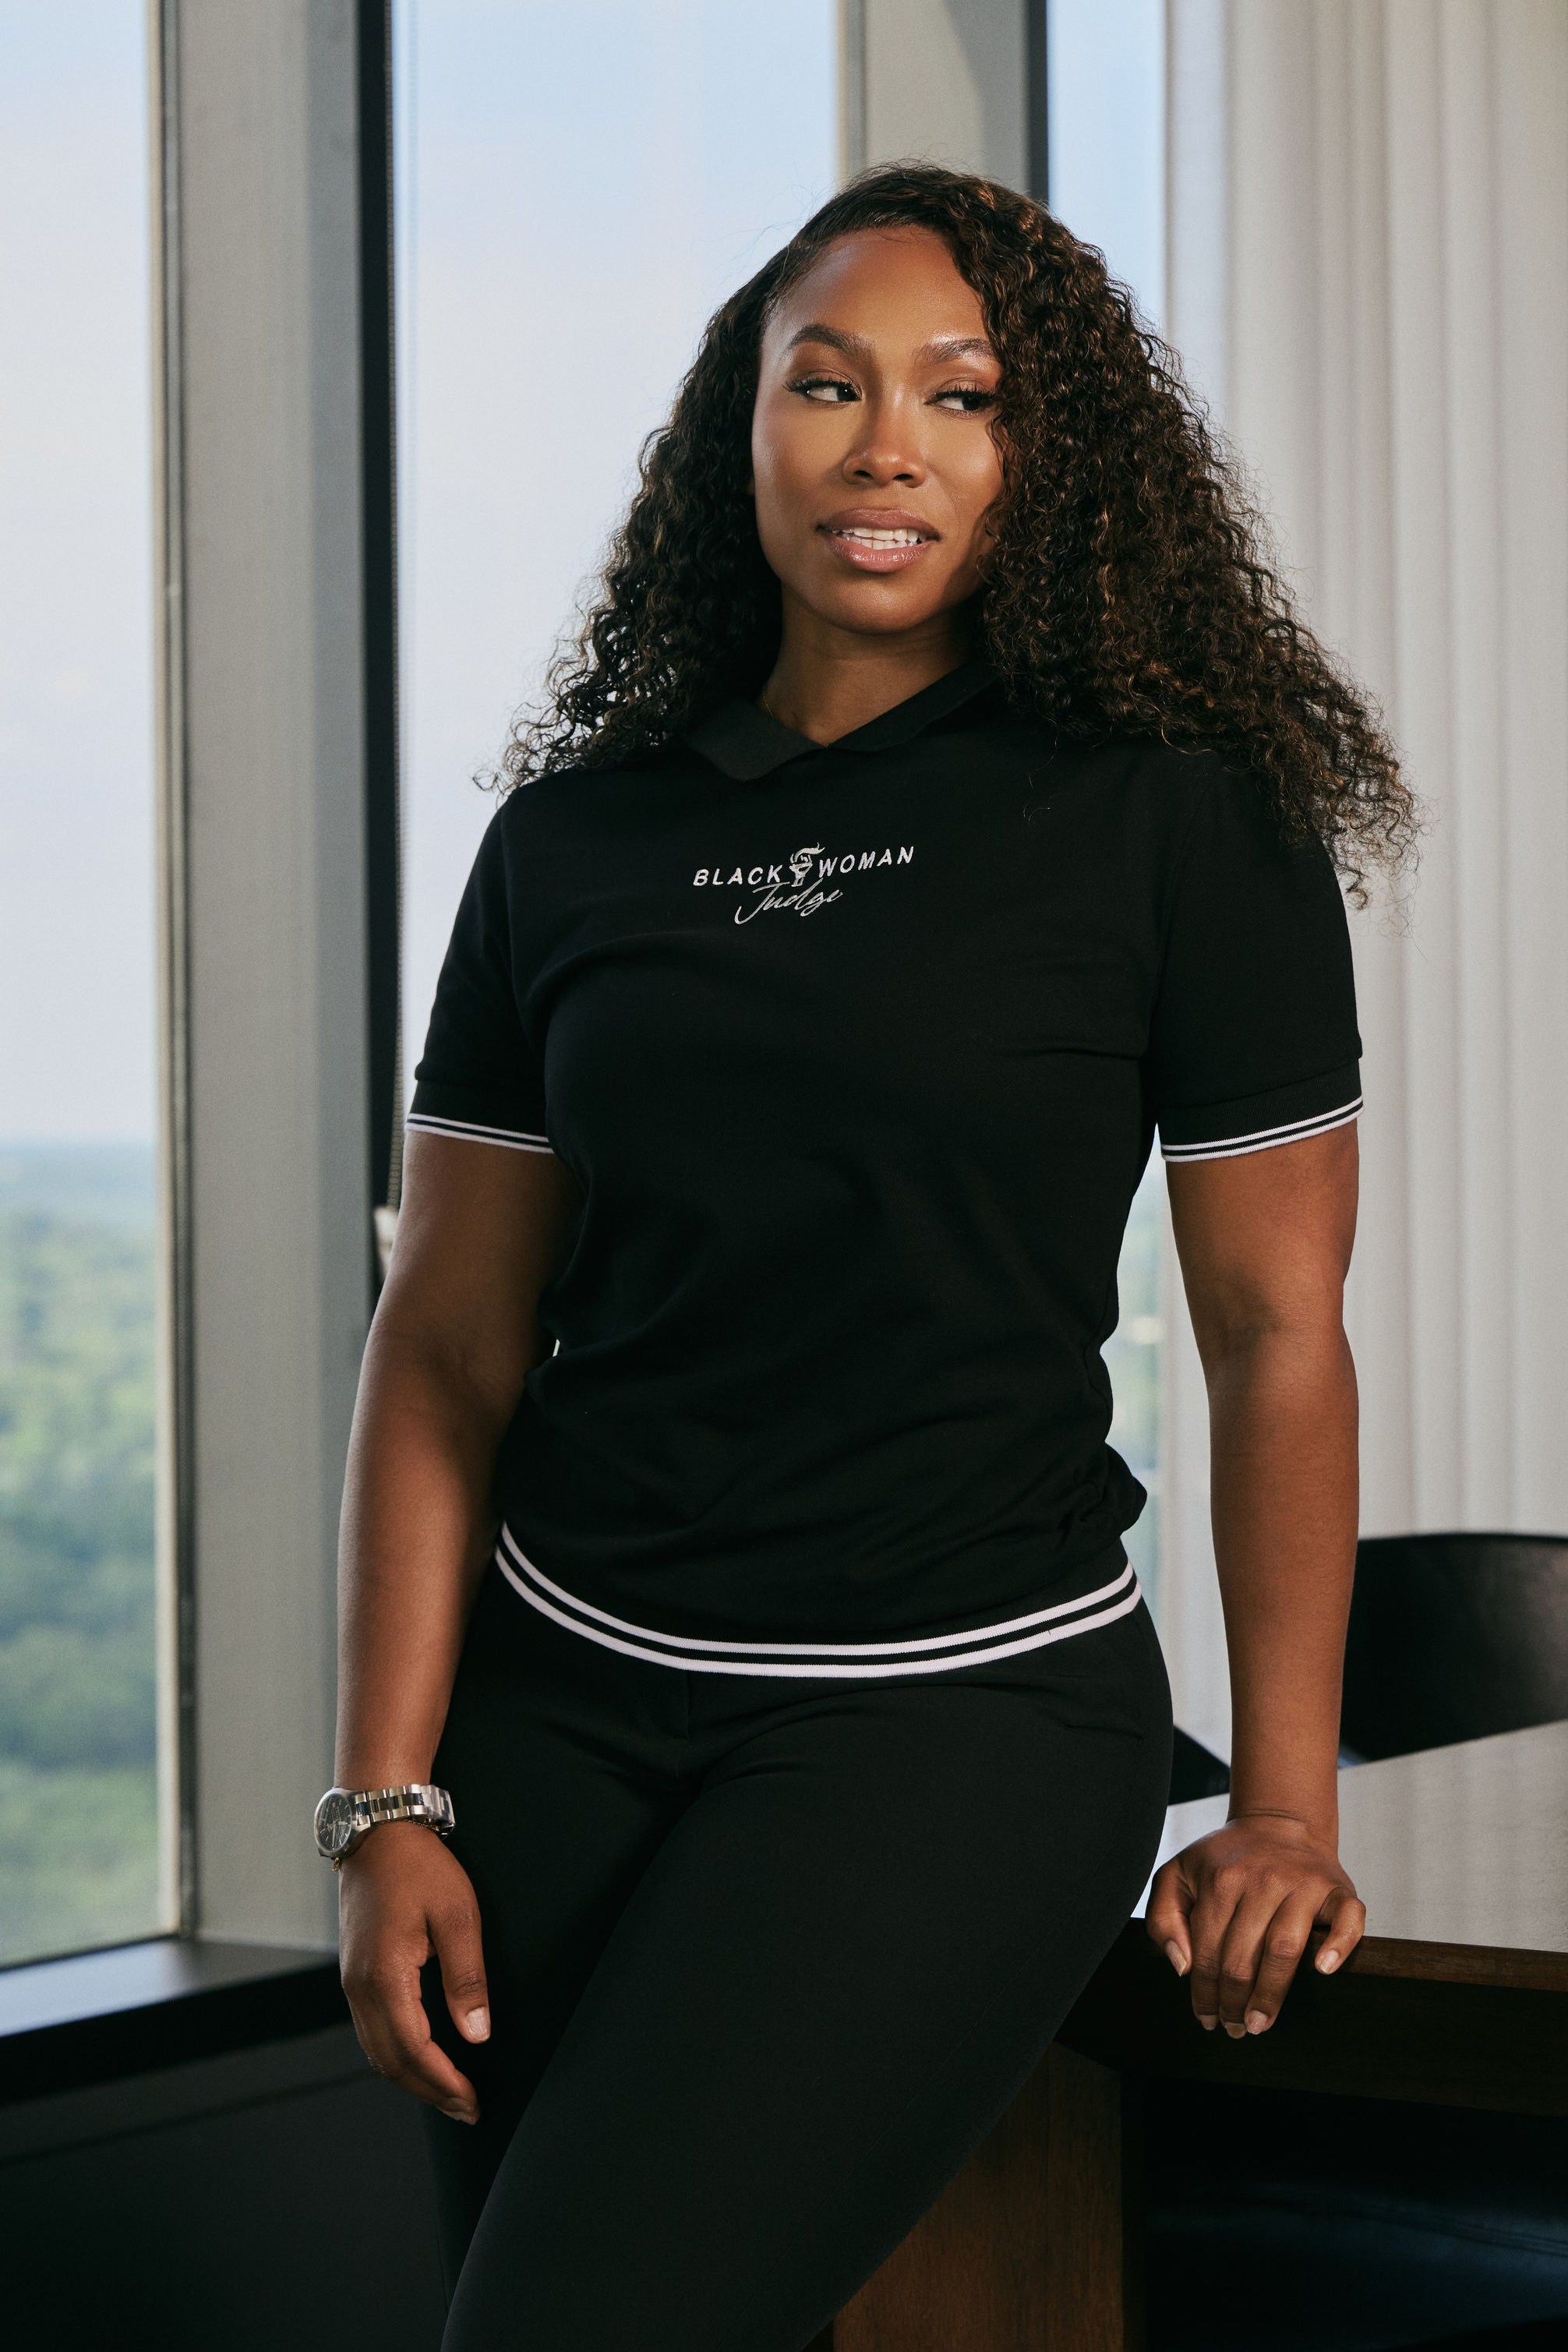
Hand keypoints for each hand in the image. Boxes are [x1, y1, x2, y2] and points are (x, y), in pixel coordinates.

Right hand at [338, 1820, 490, 2120]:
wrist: (376, 1828)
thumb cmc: (420, 1865)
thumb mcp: (458, 1914)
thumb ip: (467, 1977)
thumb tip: (476, 2034)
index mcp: (384, 1977)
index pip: (414, 2051)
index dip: (444, 2082)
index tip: (473, 2101)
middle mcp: (359, 1987)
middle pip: (390, 2061)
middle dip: (429, 2091)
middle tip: (468, 2109)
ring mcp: (351, 1982)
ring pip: (376, 2050)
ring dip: (411, 2078)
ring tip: (449, 2092)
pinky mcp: (354, 1973)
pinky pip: (371, 2030)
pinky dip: (396, 2054)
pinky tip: (422, 2057)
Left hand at [1145, 1811, 1365, 2035]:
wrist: (1278, 1823)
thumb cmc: (1226, 1859)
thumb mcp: (1178, 1874)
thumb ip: (1163, 1917)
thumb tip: (1182, 1967)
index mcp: (1221, 1880)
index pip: (1209, 1951)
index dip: (1204, 1993)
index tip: (1207, 2018)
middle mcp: (1262, 1880)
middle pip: (1245, 1957)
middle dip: (1235, 2002)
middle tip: (1235, 2029)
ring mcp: (1303, 1884)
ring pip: (1285, 1948)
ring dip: (1271, 1994)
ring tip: (1260, 2023)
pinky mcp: (1337, 1889)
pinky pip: (1346, 1919)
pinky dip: (1339, 1945)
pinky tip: (1323, 1971)